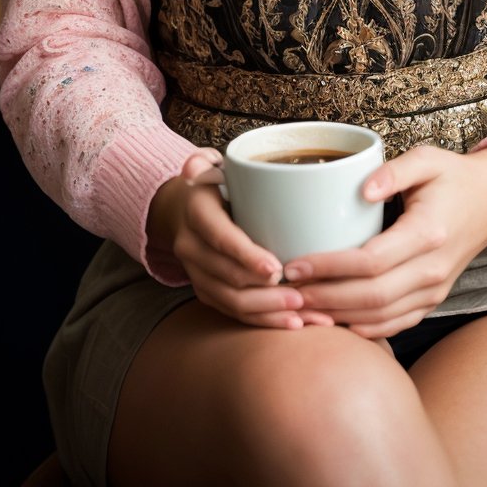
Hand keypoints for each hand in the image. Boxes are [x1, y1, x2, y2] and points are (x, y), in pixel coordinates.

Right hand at [146, 150, 334, 330]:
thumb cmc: (214, 184)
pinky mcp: (206, 290)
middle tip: (301, 296)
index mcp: (196, 213)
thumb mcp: (211, 166)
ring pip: (230, 301)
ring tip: (302, 315)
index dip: (246, 256)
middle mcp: (190, 247)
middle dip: (264, 292)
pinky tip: (292, 324)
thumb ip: (204, 161)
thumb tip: (192, 167)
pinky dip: (262, 321)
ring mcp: (196, 273)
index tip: (276, 268)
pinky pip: (232, 312)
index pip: (220, 238)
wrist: (184, 210)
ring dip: (267, 312)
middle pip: (227, 277)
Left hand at [282, 143, 486, 340]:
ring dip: (337, 317)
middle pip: (371, 297)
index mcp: (428, 233)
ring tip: (299, 307)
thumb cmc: (453, 176)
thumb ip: (394, 171)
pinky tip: (332, 321)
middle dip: (324, 298)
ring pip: (380, 317)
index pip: (370, 261)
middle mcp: (433, 269)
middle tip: (285, 291)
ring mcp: (434, 290)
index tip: (293, 264)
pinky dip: (362, 329)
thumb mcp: (427, 158)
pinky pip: (394, 324)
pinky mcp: (432, 300)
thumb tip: (362, 189)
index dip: (328, 267)